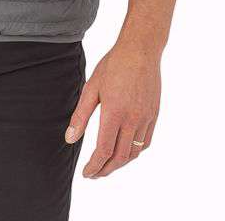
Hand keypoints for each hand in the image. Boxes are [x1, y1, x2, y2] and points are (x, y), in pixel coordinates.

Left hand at [64, 41, 160, 177]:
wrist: (140, 50)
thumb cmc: (113, 65)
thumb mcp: (91, 88)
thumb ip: (80, 116)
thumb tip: (70, 139)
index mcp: (114, 113)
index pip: (104, 151)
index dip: (94, 166)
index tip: (86, 174)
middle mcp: (132, 120)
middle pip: (119, 157)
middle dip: (106, 170)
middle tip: (95, 174)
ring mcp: (146, 118)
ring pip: (134, 153)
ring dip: (120, 164)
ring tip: (107, 166)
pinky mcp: (154, 115)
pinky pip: (145, 142)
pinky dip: (134, 152)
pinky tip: (125, 151)